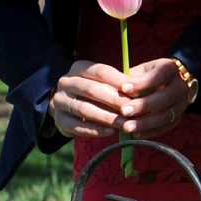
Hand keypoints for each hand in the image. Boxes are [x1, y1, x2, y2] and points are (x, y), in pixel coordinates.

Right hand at [50, 59, 187, 137]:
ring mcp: (59, 101)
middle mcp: (65, 82)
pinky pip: (77, 126)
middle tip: (131, 109)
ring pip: (84, 108)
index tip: (133, 89)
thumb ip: (120, 85)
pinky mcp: (59, 120)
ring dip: (106, 117)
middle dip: (113, 100)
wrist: (69, 108)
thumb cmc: (96, 93)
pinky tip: (110, 132)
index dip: (117, 80)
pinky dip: (95, 130)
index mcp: (78, 68)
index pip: (99, 71)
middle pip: (91, 89)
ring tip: (123, 124)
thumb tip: (141, 89)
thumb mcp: (105, 83)